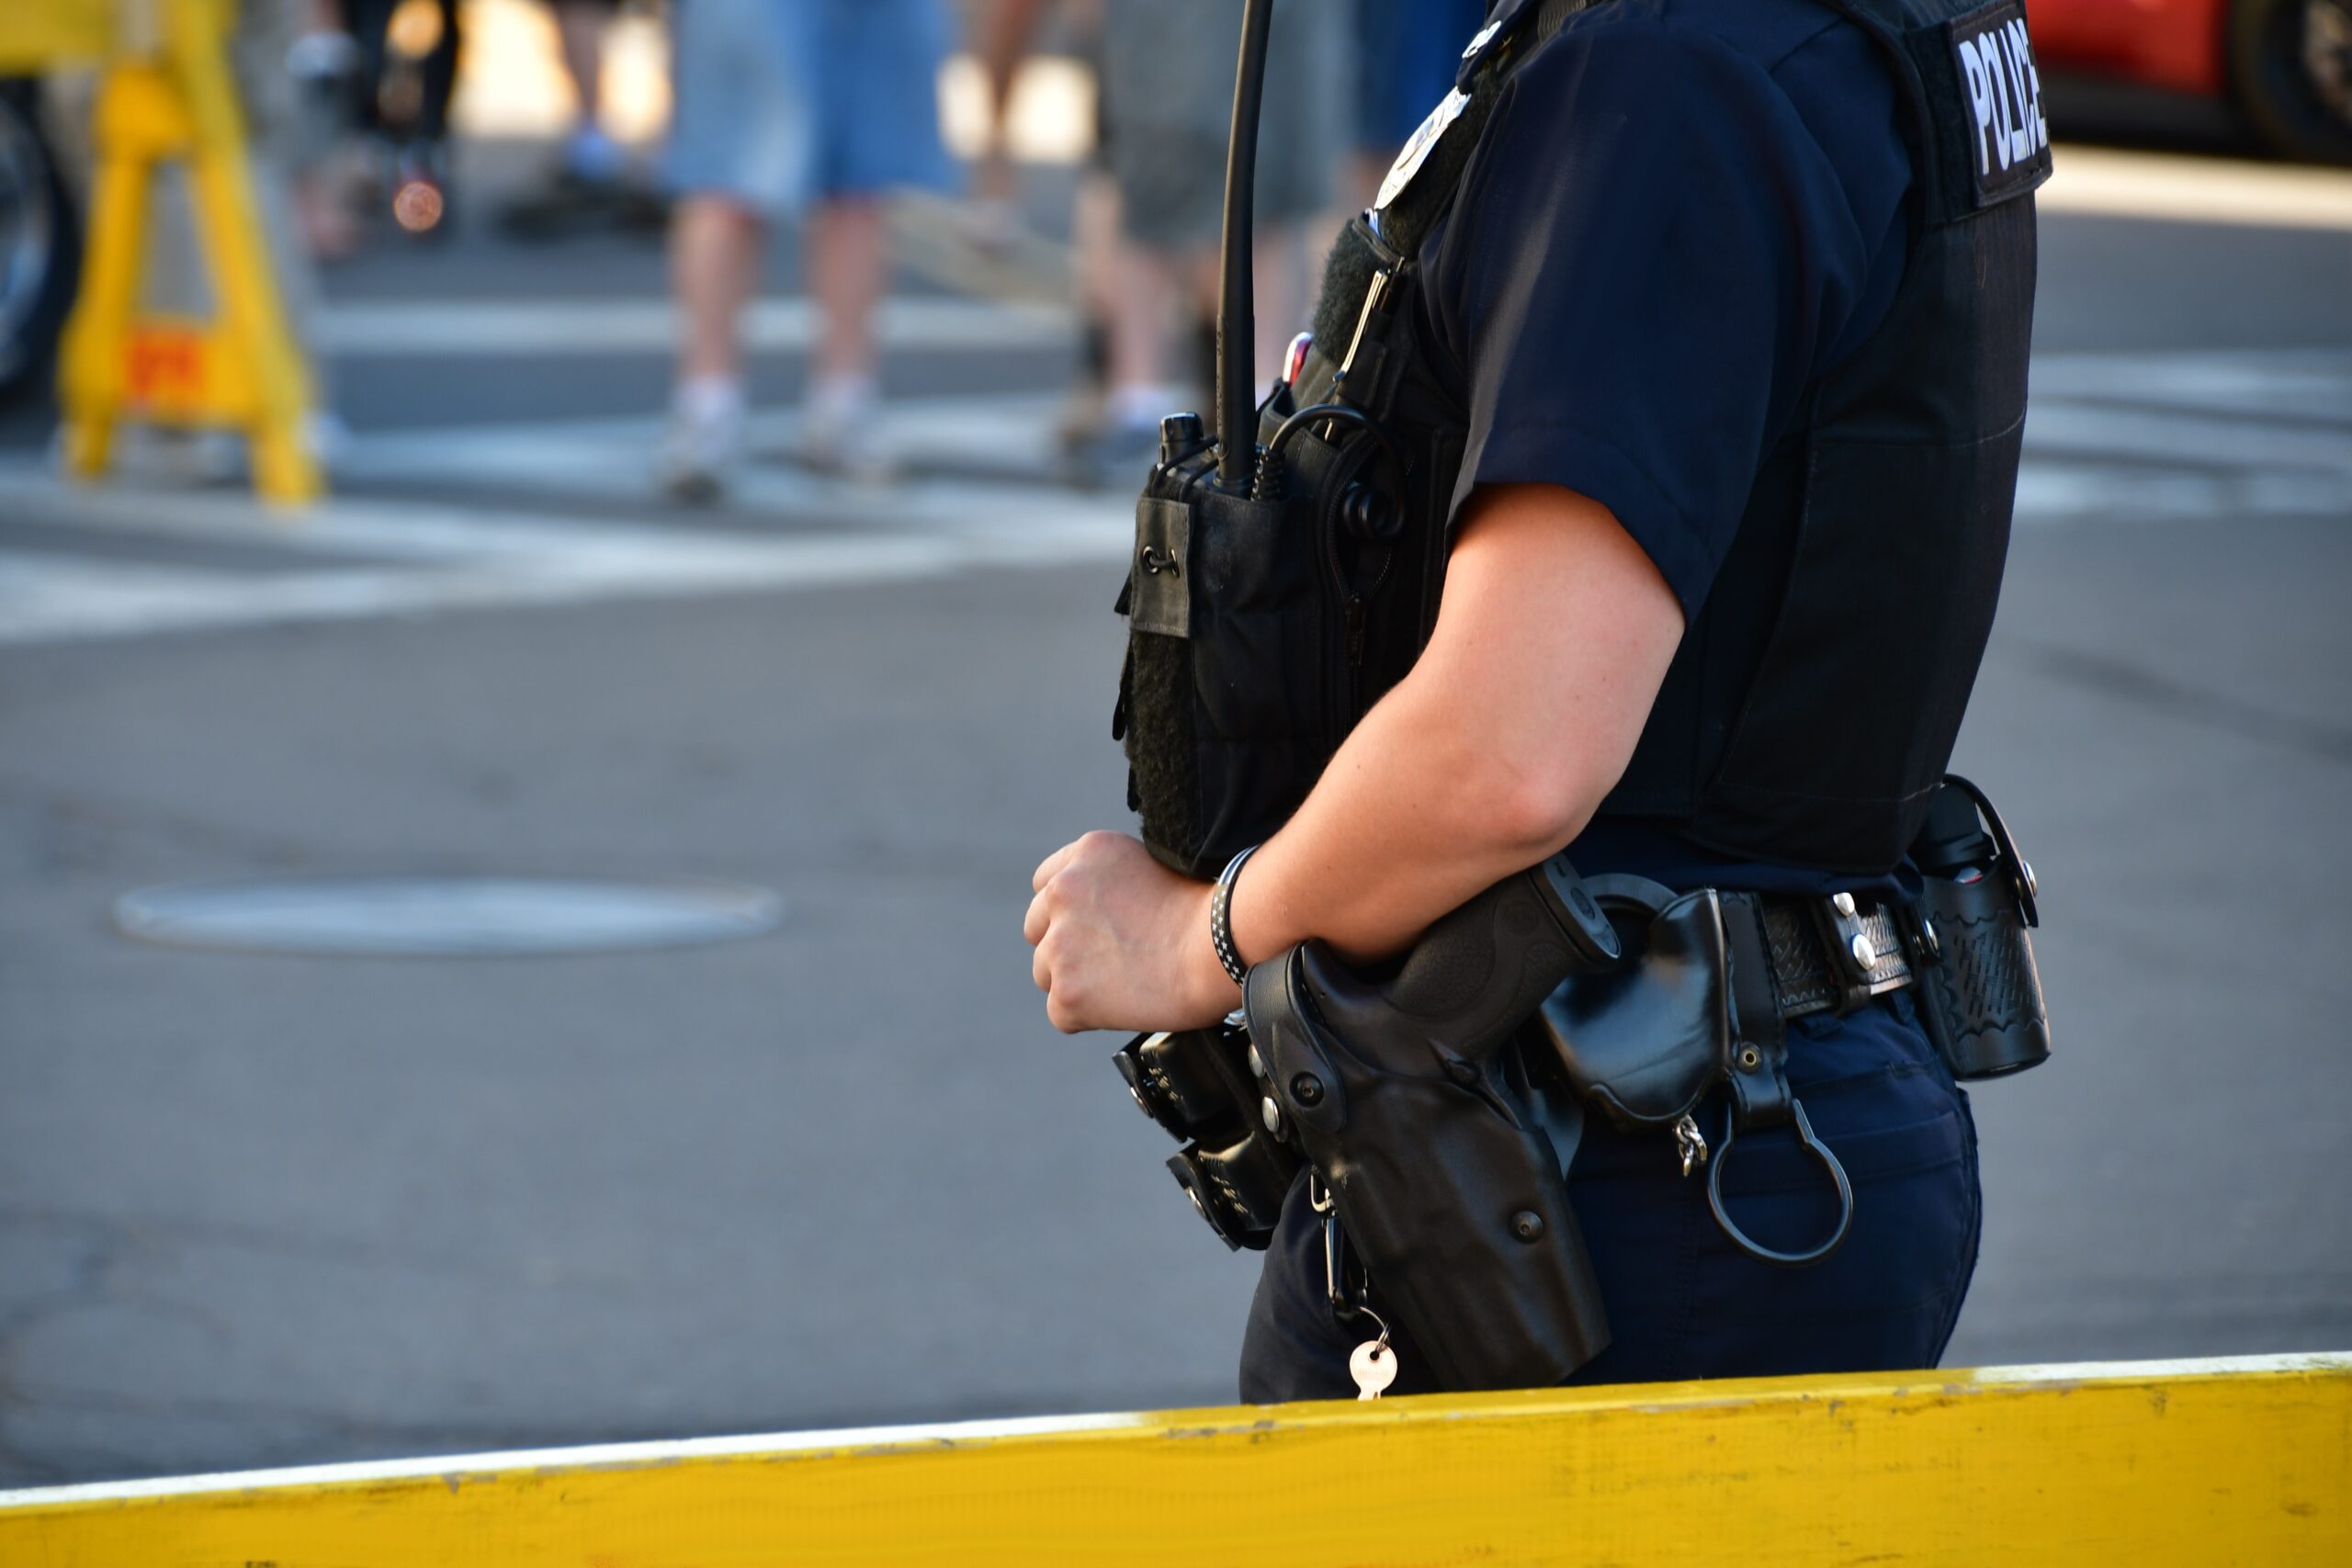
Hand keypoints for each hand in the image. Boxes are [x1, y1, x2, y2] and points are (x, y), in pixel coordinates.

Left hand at [1024, 831, 1236, 1033]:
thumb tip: (1101, 909)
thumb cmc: (1207, 911)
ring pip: (1046, 972)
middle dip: (1065, 945)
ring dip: (1075, 981)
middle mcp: (1062, 893)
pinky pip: (1061, 1013)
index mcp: (1086, 855)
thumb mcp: (1152, 865)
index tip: (1092, 927)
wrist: (1222, 948)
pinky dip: (1087, 1016)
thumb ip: (1112, 881)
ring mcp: (1060, 944)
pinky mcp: (1067, 992)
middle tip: (1109, 961)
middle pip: (1038, 929)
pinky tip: (1123, 1006)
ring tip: (1123, 985)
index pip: (1046, 884)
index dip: (1070, 911)